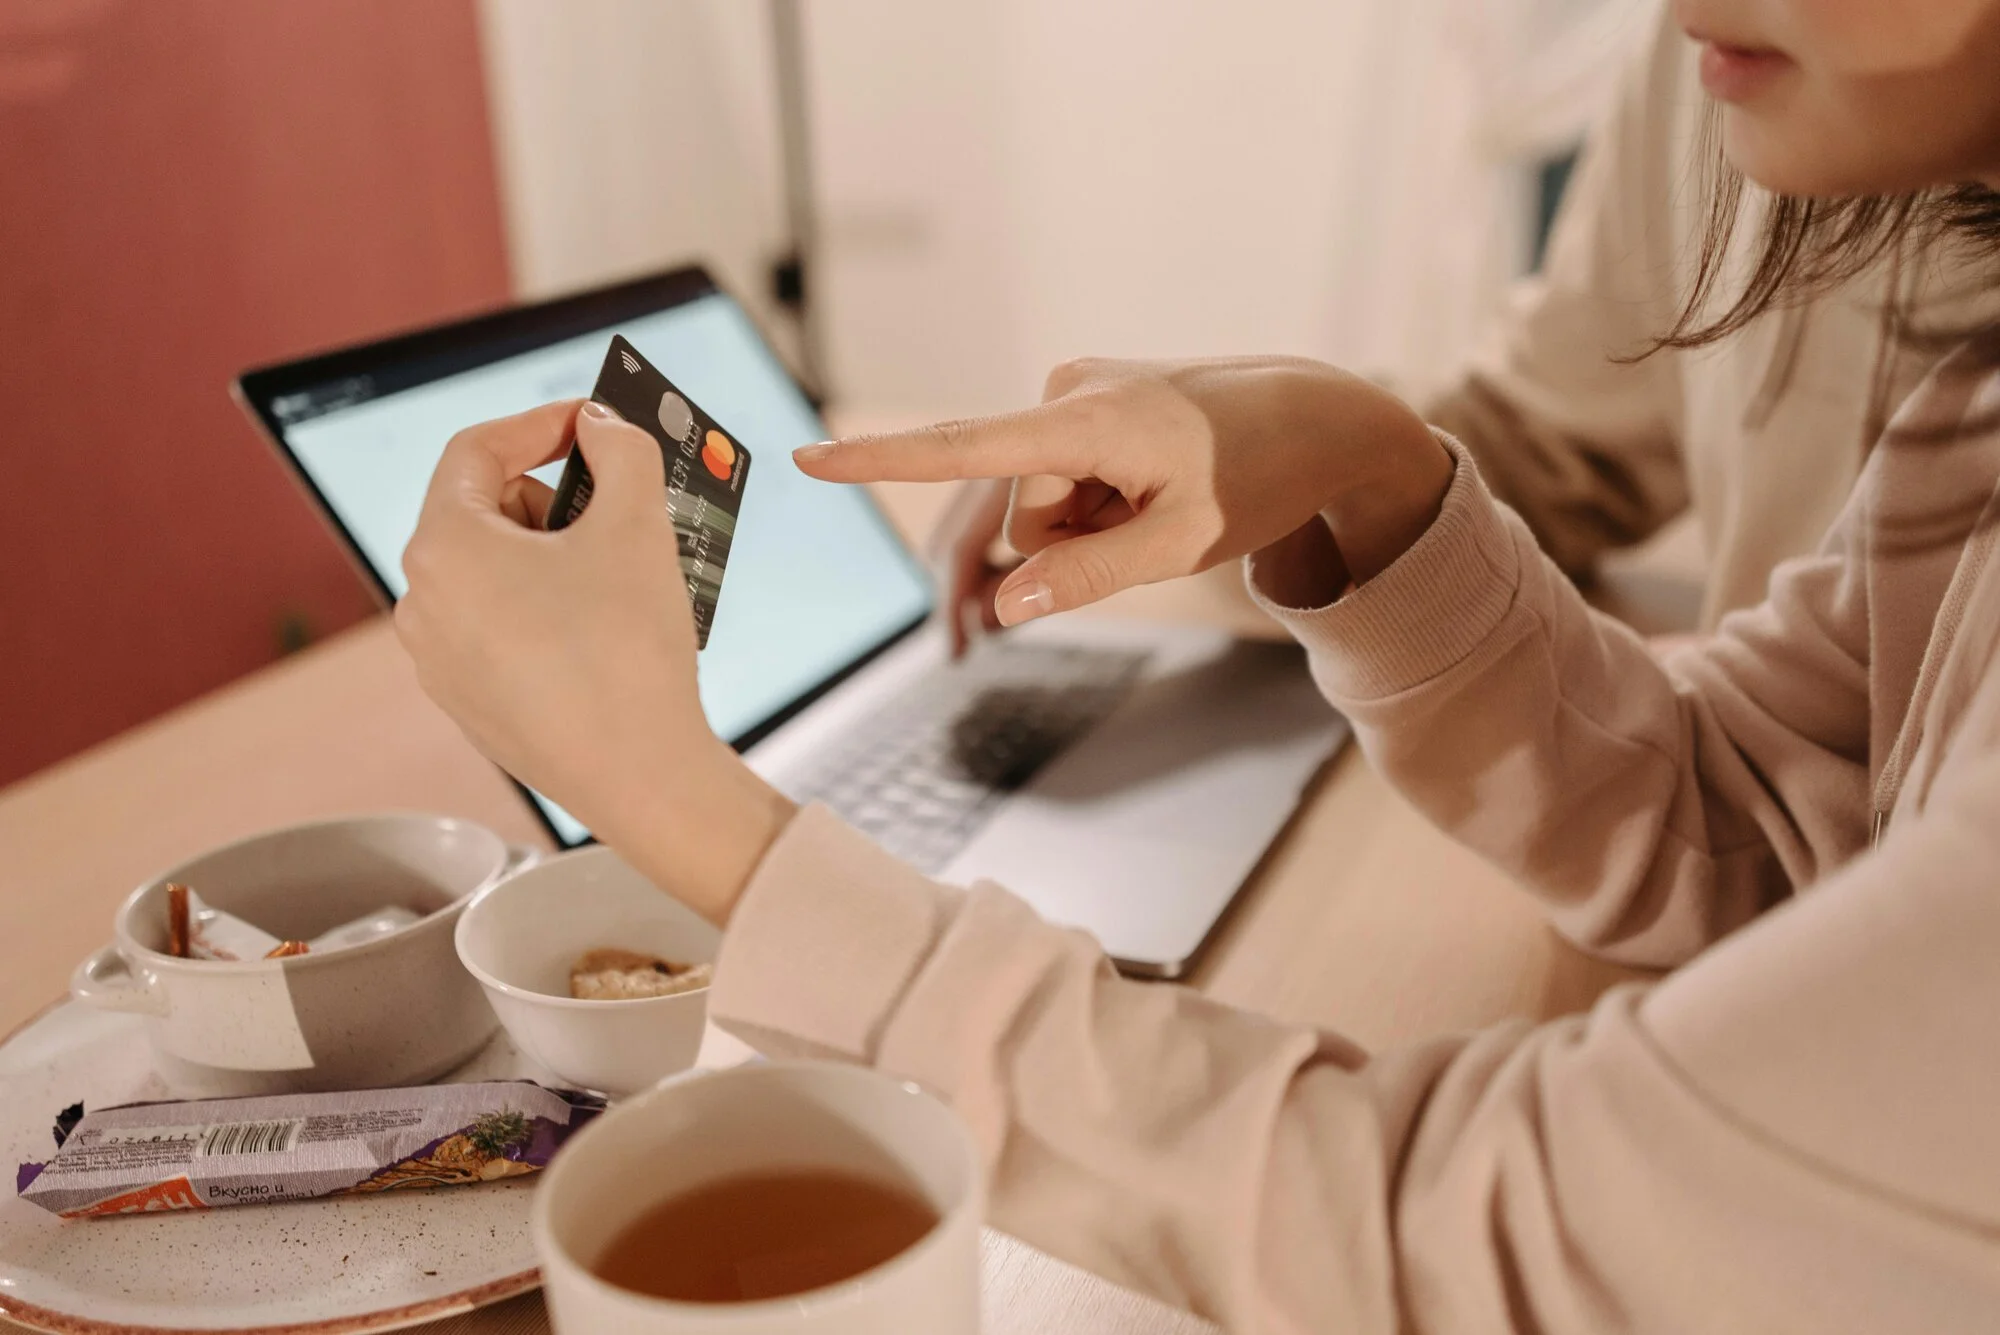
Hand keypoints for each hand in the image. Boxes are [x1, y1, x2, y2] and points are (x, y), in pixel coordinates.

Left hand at [395, 399, 793, 922]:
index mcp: (444, 547)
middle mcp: (422, 602)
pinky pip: (503, 628)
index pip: (477, 450)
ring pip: (496, 573)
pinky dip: (550, 610)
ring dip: (557, 557)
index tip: (591, 422)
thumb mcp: (637, 526)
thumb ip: (620, 452)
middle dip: (556, 500)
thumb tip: (601, 427)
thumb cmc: (627, 651)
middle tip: (619, 510)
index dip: (540, 423)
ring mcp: (439, 659)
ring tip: (621, 575)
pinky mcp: (469, 702)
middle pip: (487, 512)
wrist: (639, 776)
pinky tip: (604, 630)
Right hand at [795, 357, 1452, 623]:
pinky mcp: (1087, 400)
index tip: (809, 459)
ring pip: (1043, 502)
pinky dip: (1101, 501)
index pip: (964, 451)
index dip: (882, 464)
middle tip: (1157, 530)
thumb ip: (1090, 576)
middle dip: (1074, 542)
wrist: (1320, 416)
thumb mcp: (1183, 545)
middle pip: (1023, 513)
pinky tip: (1156, 487)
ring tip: (1165, 501)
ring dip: (1093, 524)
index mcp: (1086, 422)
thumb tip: (1008, 606)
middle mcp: (1066, 393)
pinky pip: (1065, 477)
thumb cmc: (1261, 477)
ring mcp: (1076, 393)